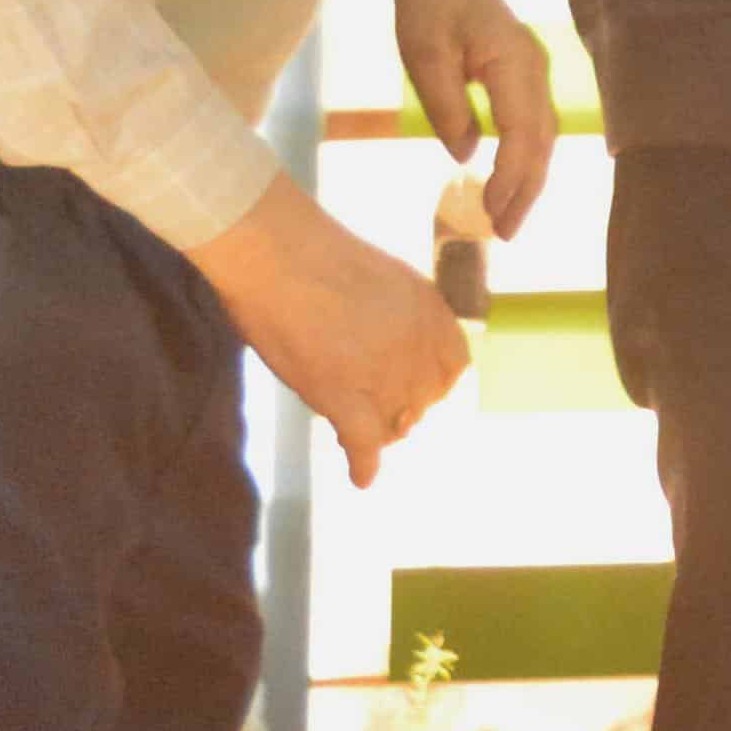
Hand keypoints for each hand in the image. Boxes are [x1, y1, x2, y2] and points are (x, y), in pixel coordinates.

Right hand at [186, 178, 471, 488]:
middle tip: (381, 413)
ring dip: (382, 431)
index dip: (432, 381)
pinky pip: (363, 442)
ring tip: (366, 436)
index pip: (452, 366)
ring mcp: (384, 373)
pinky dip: (363, 463)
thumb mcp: (381, 277)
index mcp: (431, 312)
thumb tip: (387, 336)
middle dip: (405, 408)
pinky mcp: (343, 395)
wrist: (278, 252)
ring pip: (395, 423)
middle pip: (423, 398)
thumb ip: (397, 313)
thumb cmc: (315, 254)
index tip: (414, 388)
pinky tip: (362, 478)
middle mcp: (418, 346)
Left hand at [371, 0, 557, 239]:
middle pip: (542, 141)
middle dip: (526, 190)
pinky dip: (526, 156)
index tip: (491, 215)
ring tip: (508, 216)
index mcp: (514, 63)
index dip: (510, 179)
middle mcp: (535, 67)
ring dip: (528, 177)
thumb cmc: (425, 4)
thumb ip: (447, 108)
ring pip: (543, 134)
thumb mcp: (423, 57)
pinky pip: (534, 121)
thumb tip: (467, 156)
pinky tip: (510, 178)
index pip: (522, 134)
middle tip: (505, 234)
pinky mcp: (523, 69)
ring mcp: (534, 67)